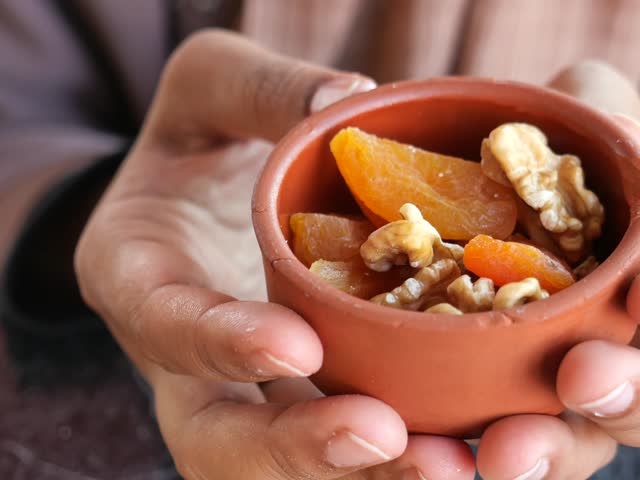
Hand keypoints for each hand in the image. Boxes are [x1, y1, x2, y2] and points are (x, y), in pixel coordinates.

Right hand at [75, 30, 474, 478]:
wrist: (211, 194)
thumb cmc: (204, 140)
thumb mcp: (210, 87)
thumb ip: (261, 89)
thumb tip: (349, 98)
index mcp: (138, 275)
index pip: (163, 321)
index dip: (220, 342)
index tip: (296, 342)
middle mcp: (185, 361)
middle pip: (216, 438)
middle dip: (296, 449)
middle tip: (381, 436)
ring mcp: (244, 395)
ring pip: (284, 465)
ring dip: (364, 475)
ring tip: (451, 464)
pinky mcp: (302, 401)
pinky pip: (343, 448)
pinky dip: (397, 458)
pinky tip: (471, 448)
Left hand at [474, 62, 639, 478]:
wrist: (520, 194)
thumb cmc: (570, 149)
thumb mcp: (590, 108)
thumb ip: (604, 107)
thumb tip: (616, 135)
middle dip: (635, 396)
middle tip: (583, 381)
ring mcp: (586, 382)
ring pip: (592, 439)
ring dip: (553, 453)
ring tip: (503, 454)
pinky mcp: (515, 405)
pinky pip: (503, 438)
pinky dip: (469, 453)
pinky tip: (429, 451)